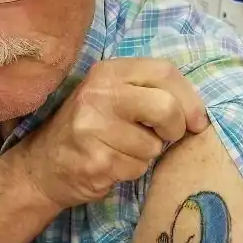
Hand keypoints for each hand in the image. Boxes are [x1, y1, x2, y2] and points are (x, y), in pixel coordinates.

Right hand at [13, 59, 208, 208]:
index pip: (164, 72)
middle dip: (175, 128)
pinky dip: (132, 170)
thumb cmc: (89, 128)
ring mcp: (94, 128)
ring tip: (123, 149)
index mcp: (108, 72)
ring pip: (153, 145)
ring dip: (147, 154)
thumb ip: (150, 92)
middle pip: (166, 107)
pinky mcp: (96, 161)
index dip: (190, 98)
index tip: (197, 120)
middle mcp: (98, 95)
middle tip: (167, 136)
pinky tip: (112, 164)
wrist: (44, 165)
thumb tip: (198, 115)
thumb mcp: (112, 95)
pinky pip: (138, 168)